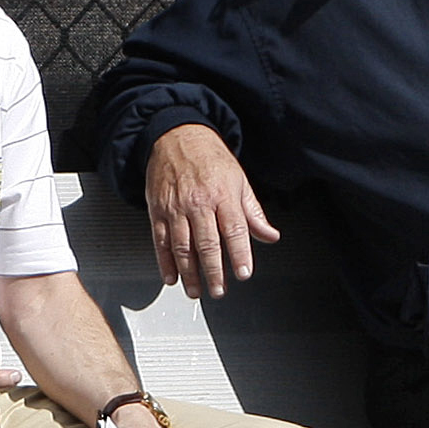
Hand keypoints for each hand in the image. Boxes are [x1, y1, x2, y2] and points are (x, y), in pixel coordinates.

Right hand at [145, 124, 277, 298]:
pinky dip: (164, 261)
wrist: (176, 137)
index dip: (239, 254)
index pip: (234, 229)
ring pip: (182, 246)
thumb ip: (253, 213)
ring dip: (189, 272)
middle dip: (213, 271)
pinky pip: (160, 240)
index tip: (243, 273)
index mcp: (223, 195)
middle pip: (207, 243)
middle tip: (219, 290)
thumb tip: (270, 235)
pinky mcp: (158, 210)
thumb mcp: (239, 181)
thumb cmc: (210, 160)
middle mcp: (199, 202)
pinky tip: (171, 277)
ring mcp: (176, 207)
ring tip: (196, 290)